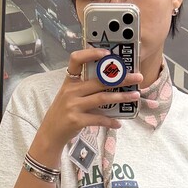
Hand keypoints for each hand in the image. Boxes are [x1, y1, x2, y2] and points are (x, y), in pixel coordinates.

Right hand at [32, 48, 141, 162]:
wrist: (50, 134)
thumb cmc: (63, 113)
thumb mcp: (70, 96)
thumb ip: (85, 89)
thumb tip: (112, 83)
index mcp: (69, 81)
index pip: (76, 59)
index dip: (91, 54)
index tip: (108, 54)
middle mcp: (71, 91)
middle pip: (99, 80)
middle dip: (121, 78)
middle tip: (137, 77)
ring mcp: (73, 105)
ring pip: (102, 98)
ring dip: (121, 97)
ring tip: (135, 96)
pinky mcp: (76, 120)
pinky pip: (98, 119)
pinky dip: (110, 121)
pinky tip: (118, 123)